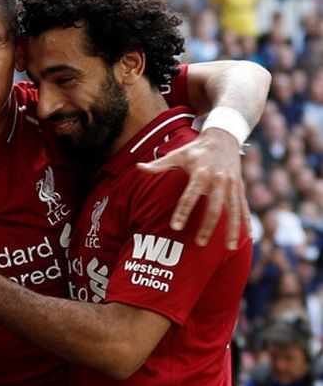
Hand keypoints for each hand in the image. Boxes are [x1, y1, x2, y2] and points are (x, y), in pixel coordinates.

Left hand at [137, 128, 249, 249]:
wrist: (223, 137)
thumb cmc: (196, 150)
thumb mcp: (177, 154)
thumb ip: (159, 164)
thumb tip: (138, 167)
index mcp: (201, 173)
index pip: (189, 196)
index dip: (182, 212)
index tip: (175, 227)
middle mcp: (219, 180)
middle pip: (214, 207)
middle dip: (208, 226)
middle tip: (200, 243)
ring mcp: (232, 185)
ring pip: (233, 210)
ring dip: (232, 229)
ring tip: (229, 247)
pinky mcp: (240, 188)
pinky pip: (244, 207)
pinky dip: (247, 222)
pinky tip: (248, 237)